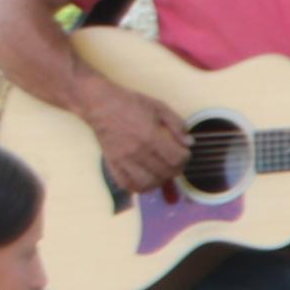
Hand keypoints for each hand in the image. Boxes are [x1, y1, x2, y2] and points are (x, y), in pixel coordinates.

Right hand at [87, 80, 191, 194]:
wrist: (100, 104)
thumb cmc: (130, 103)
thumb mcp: (159, 107)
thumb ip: (177, 124)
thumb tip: (189, 142)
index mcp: (150, 136)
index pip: (176, 159)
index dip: (185, 158)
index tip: (184, 152)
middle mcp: (137, 151)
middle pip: (165, 173)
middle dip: (176, 169)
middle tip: (176, 162)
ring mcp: (123, 160)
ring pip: (148, 183)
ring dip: (160, 180)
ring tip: (163, 172)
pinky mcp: (112, 163)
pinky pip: (127, 184)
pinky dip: (140, 186)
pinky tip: (146, 178)